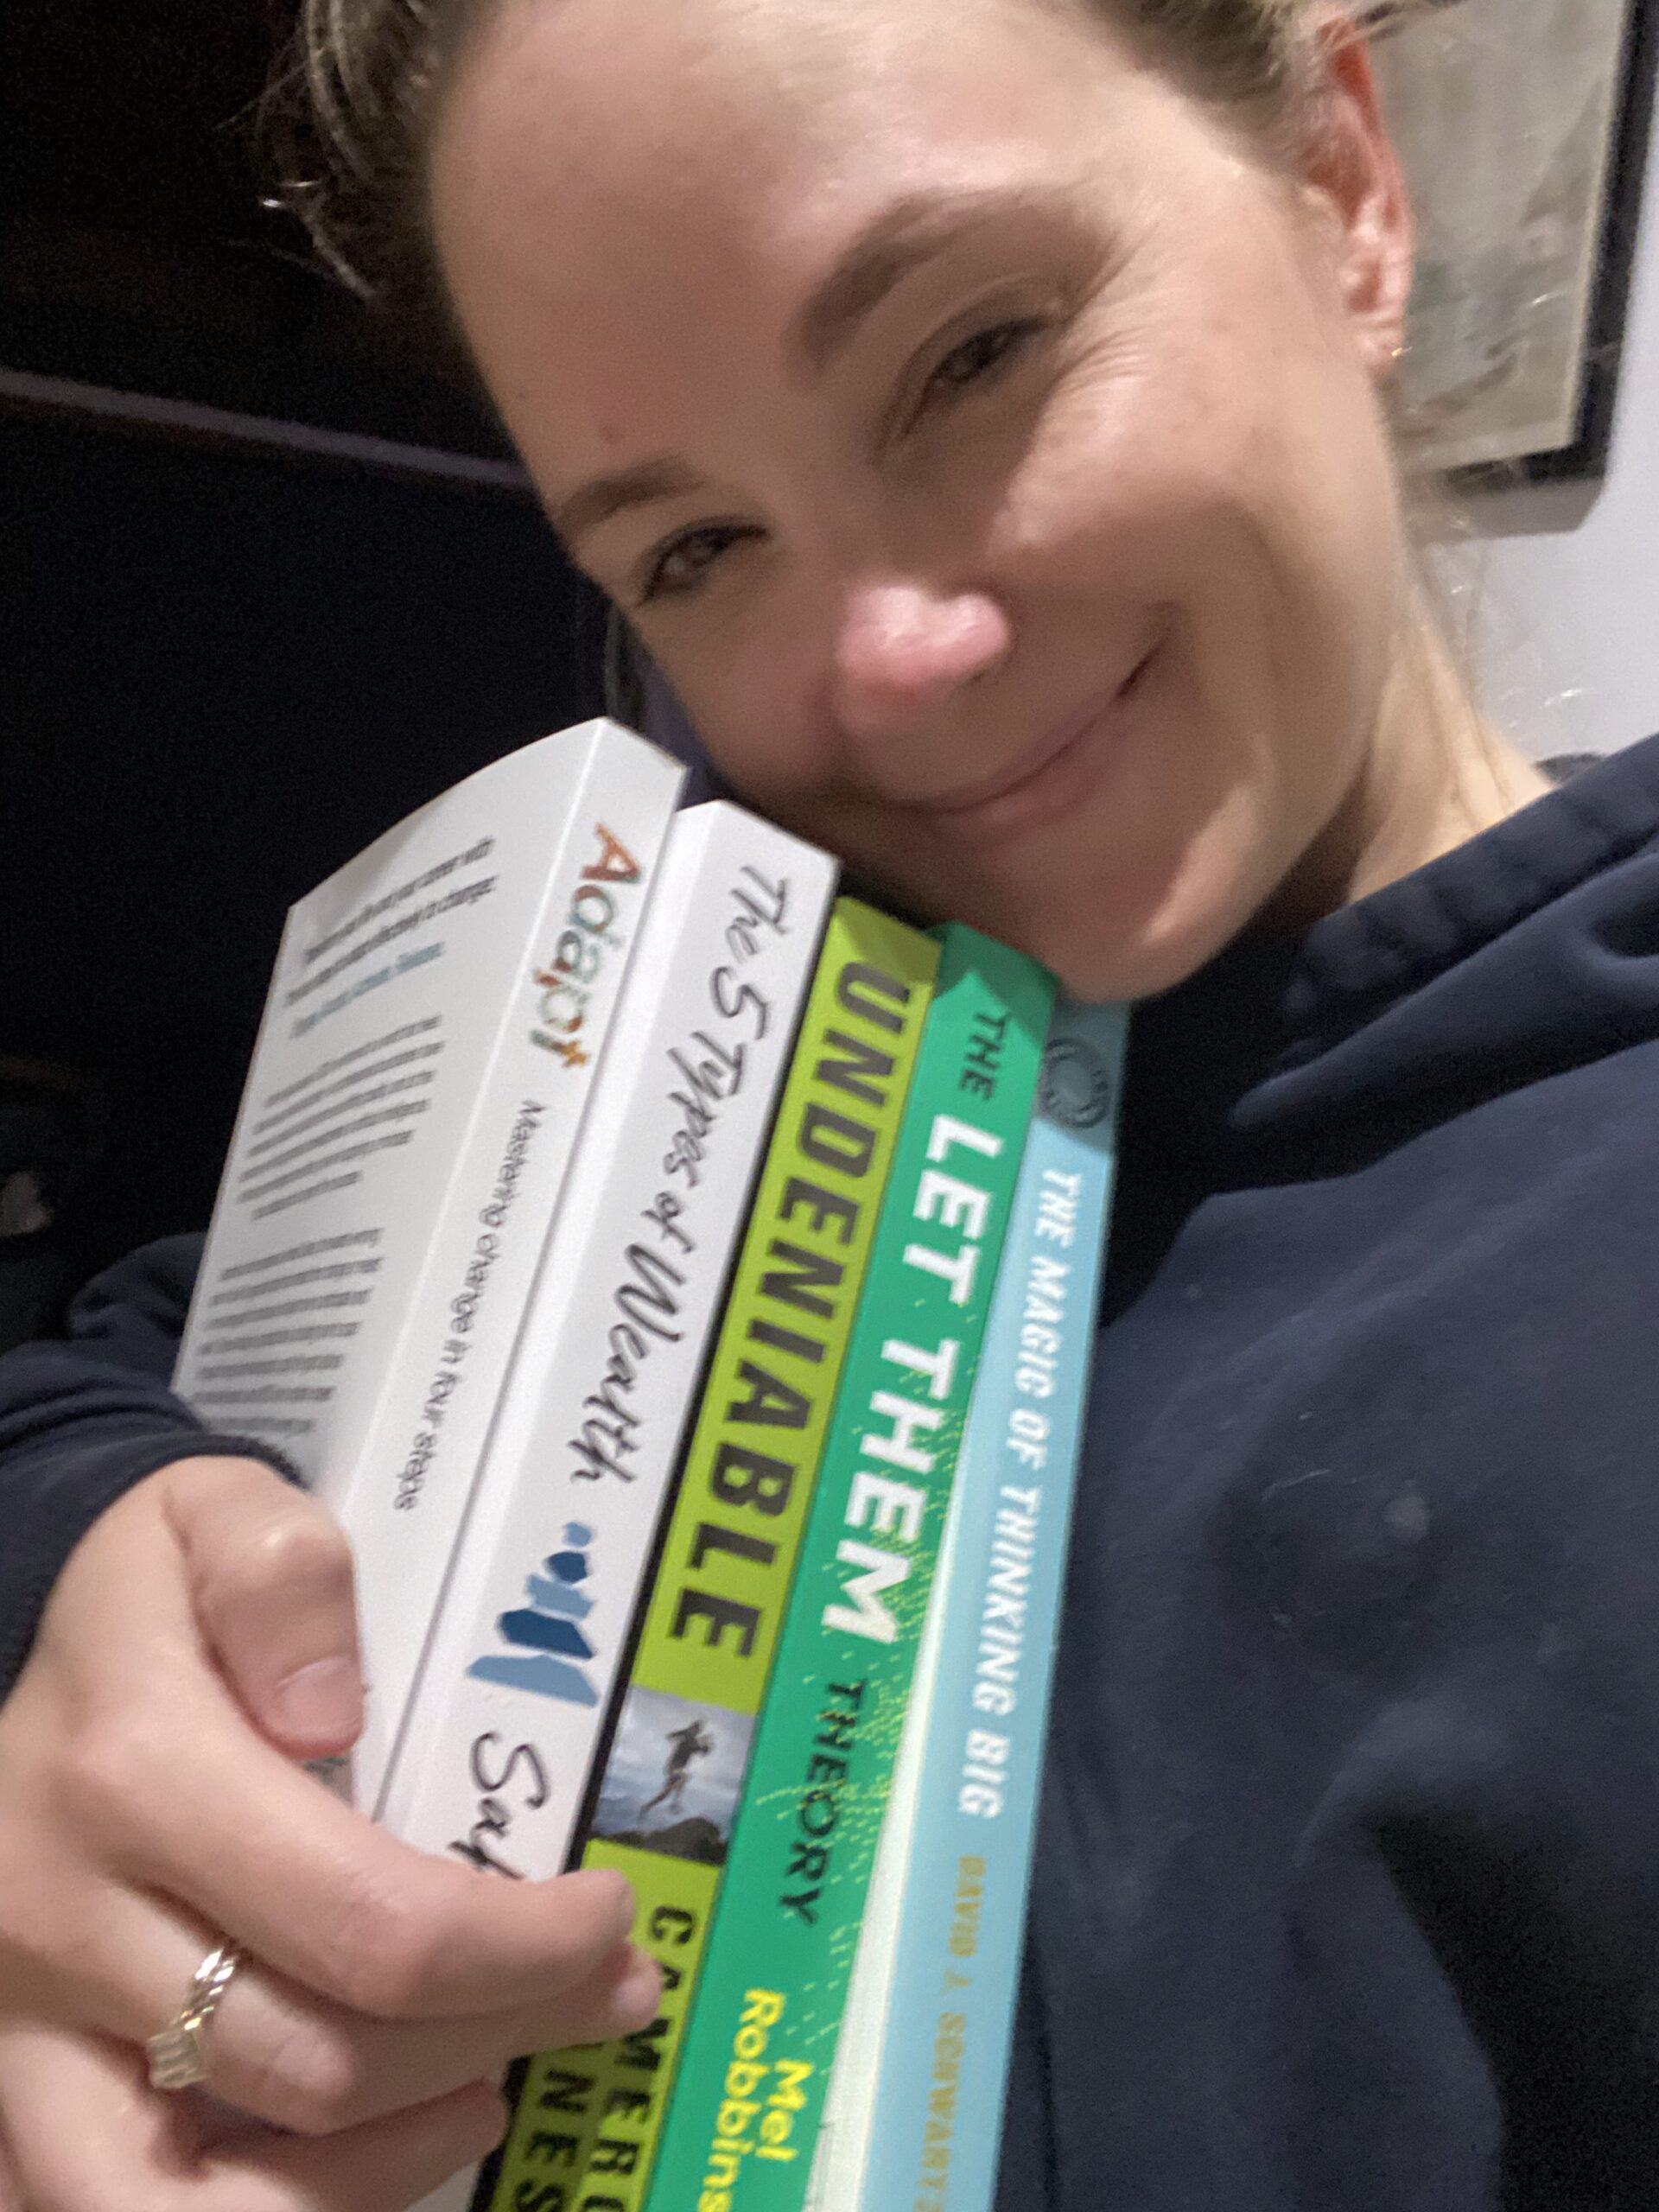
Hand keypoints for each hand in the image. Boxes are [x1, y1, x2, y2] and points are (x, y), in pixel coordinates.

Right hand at [0, 1457, 657, 2196]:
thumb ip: (283, 1575)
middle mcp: (63, 1920)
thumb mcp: (216, 1512)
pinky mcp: (16, 2082)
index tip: (607, 1914)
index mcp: (136, 1773)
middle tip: (610, 1992)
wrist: (24, 1648)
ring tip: (495, 2082)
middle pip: (319, 2060)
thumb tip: (330, 1712)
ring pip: (202, 2198)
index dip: (521, 1949)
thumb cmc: (154, 1591)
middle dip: (500, 2034)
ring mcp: (25, 2022)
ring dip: (390, 2157)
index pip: (371, 1922)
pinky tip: (384, 2143)